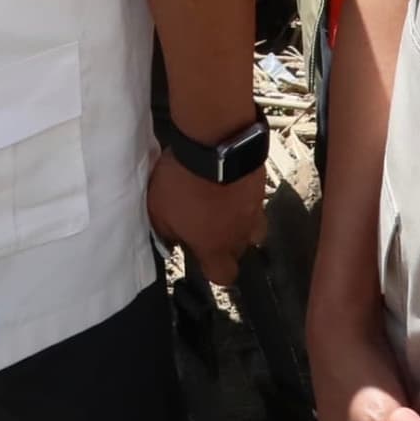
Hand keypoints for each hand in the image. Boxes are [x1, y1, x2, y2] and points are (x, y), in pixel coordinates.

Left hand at [147, 150, 265, 287]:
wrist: (216, 144)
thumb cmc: (185, 181)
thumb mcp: (159, 212)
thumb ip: (165, 233)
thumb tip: (169, 241)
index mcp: (215, 247)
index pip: (223, 276)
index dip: (213, 270)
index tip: (200, 257)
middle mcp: (240, 234)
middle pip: (239, 251)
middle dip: (225, 244)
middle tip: (206, 226)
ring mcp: (255, 209)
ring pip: (251, 226)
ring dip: (238, 221)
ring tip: (221, 206)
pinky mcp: (261, 185)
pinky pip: (253, 199)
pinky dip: (242, 196)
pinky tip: (227, 183)